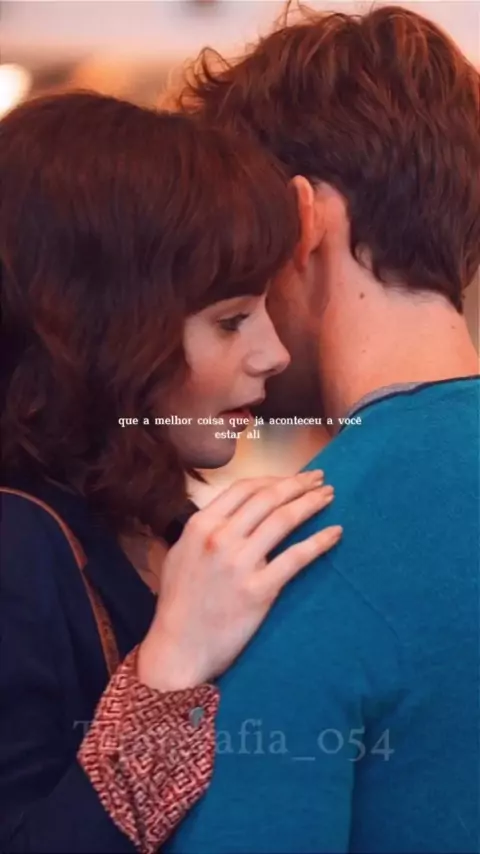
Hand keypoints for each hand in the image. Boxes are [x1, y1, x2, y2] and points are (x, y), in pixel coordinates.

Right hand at [137, 472, 341, 690]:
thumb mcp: (179, 554)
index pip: (244, 488)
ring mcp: (240, 563)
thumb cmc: (178, 604)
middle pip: (268, 498)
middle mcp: (220, 537)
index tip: (292, 478)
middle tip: (319, 479)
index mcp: (200, 525)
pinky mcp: (259, 590)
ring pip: (284, 520)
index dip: (273, 478)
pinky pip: (296, 557)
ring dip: (311, 503)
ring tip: (328, 497)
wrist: (178, 649)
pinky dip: (319, 542)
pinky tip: (335, 533)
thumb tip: (231, 514)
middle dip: (298, 484)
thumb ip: (203, 529)